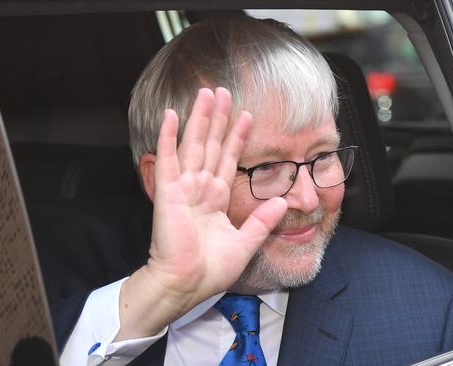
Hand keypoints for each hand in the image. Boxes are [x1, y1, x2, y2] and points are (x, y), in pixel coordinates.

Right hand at [116, 88, 286, 339]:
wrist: (187, 284)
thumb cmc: (210, 270)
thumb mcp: (245, 243)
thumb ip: (262, 221)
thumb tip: (284, 201)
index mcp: (216, 199)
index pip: (229, 159)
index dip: (237, 137)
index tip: (247, 116)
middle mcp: (200, 189)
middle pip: (212, 145)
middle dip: (218, 118)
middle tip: (223, 91)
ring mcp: (183, 188)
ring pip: (193, 145)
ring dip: (199, 118)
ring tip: (206, 93)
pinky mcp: (168, 193)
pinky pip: (168, 159)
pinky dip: (168, 136)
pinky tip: (171, 114)